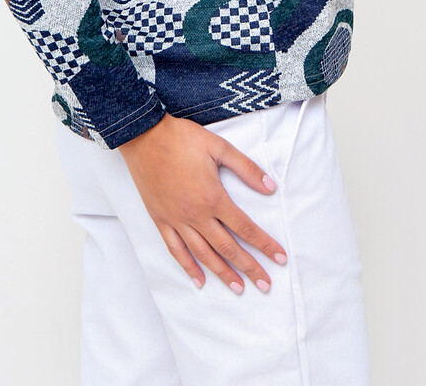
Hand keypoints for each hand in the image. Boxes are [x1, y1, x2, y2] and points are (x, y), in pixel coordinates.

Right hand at [118, 111, 287, 292]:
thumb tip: (271, 187)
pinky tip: (198, 280)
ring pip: (203, 254)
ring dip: (223, 273)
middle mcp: (196, 215)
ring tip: (239, 288)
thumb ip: (246, 168)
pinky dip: (188, 267)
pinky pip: (175, 249)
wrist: (144, 136)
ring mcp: (176, 220)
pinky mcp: (160, 219)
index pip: (245, 228)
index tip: (281, 258)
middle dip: (249, 267)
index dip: (265, 245)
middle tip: (265, 284)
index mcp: (213, 197)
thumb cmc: (182, 138)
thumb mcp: (218, 146)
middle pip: (228, 248)